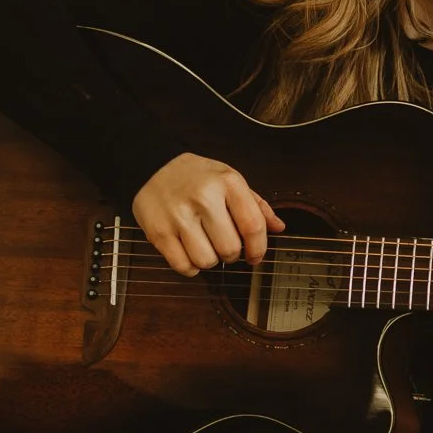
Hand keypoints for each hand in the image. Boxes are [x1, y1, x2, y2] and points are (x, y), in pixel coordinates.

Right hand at [131, 152, 284, 275]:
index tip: (255, 256)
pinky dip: (190, 267)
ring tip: (205, 246)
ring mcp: (179, 215)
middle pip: (230, 249)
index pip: (253, 226)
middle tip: (224, 245)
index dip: (258, 248)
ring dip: (210, 261)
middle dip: (231, 255)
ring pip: (207, 261)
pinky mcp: (158, 232)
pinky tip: (189, 252)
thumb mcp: (230, 180)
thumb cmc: (197, 177)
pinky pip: (183, 266)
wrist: (153, 166)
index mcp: (227, 183)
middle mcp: (204, 198)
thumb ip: (256, 205)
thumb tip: (279, 227)